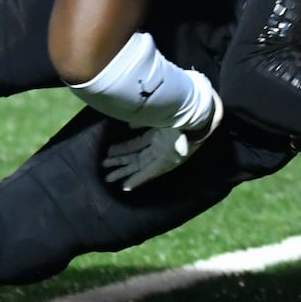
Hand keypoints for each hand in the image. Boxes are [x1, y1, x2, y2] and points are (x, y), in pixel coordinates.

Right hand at [103, 95, 223, 191]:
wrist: (196, 119)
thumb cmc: (178, 115)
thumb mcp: (156, 117)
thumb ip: (142, 120)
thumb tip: (129, 125)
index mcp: (157, 136)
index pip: (135, 144)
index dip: (122, 149)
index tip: (109, 152)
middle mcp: (158, 148)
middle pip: (135, 158)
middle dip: (119, 164)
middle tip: (104, 169)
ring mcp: (162, 157)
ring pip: (139, 167)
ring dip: (124, 173)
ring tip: (108, 179)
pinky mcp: (166, 164)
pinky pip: (149, 174)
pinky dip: (137, 180)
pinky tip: (126, 186)